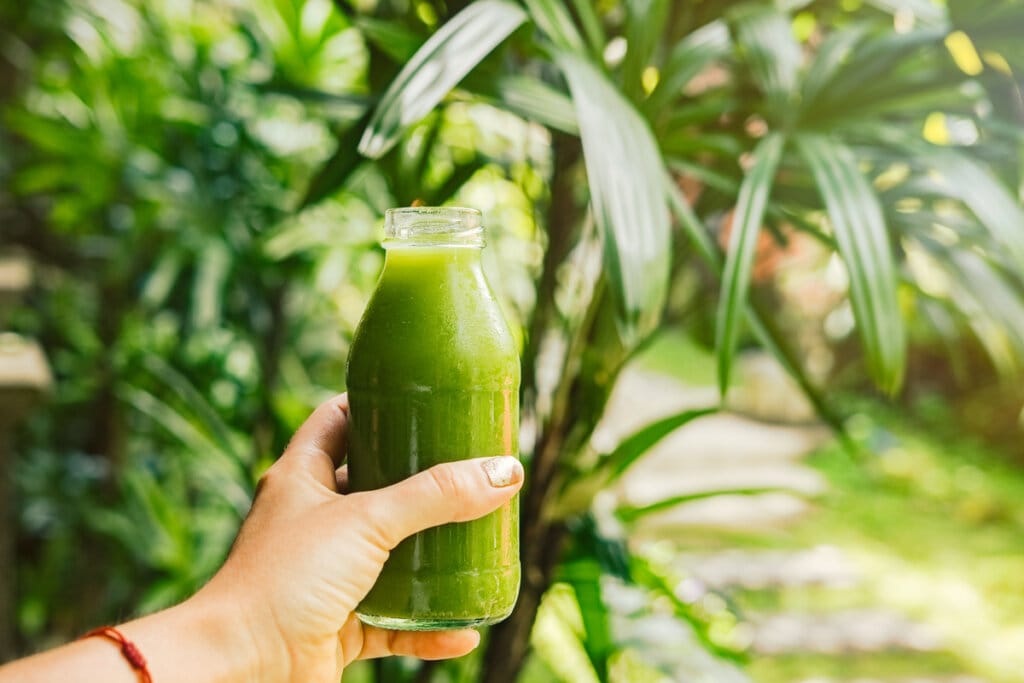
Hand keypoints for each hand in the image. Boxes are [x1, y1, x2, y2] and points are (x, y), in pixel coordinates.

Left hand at [191, 393, 523, 681]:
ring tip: (478, 539)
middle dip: (423, 482)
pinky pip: (395, 623)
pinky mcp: (339, 626)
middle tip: (469, 469)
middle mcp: (313, 521)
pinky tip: (465, 628)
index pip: (339, 420)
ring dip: (432, 554)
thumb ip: (435, 496)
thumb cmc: (283, 580)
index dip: (377, 403)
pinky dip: (430, 626)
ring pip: (390, 556)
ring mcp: (326, 575)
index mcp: (303, 478)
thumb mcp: (366, 521)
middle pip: (375, 487)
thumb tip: (504, 472)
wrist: (241, 668)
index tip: (424, 399)